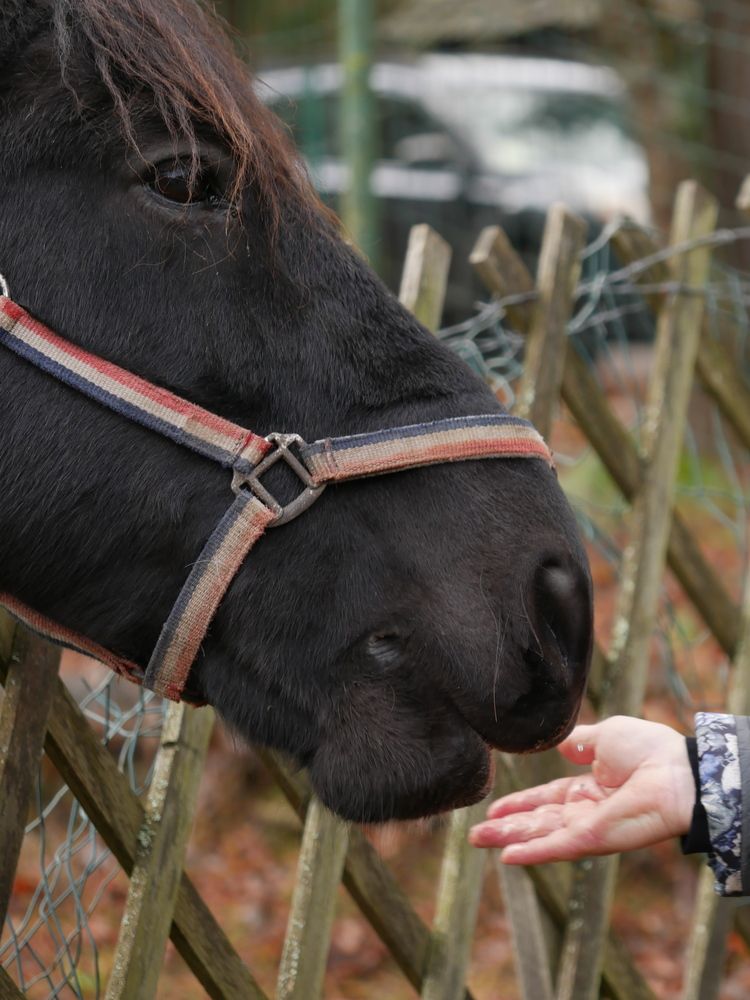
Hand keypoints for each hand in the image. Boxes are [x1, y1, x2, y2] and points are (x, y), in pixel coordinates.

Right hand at [469, 716, 695, 863]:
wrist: (677, 771)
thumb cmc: (650, 750)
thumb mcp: (606, 735)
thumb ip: (581, 742)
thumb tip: (561, 745)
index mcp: (591, 788)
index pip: (547, 798)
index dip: (521, 803)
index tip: (495, 807)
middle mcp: (586, 811)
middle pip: (538, 820)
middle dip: (506, 826)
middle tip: (475, 833)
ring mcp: (588, 827)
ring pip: (540, 834)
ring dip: (509, 838)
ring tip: (477, 839)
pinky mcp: (592, 838)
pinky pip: (557, 846)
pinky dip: (532, 852)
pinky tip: (507, 857)